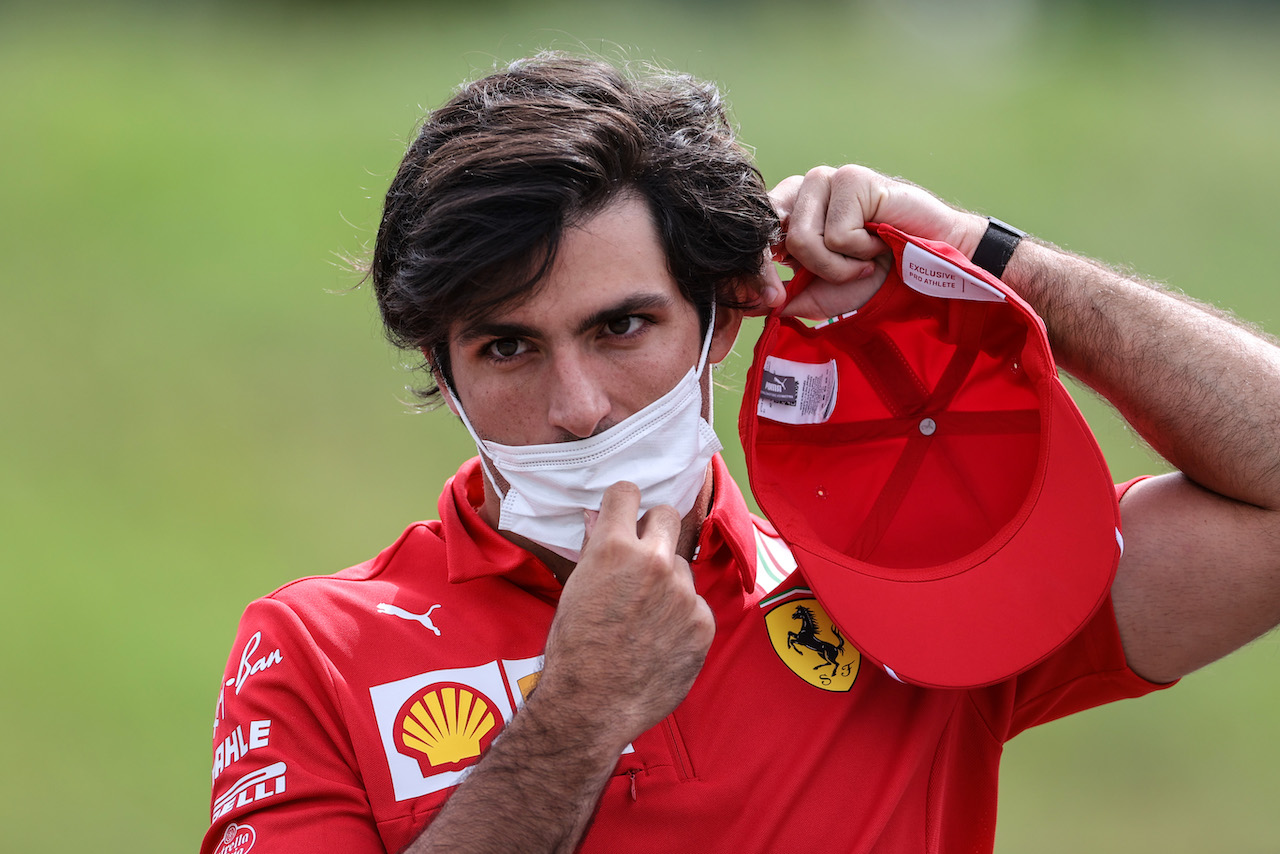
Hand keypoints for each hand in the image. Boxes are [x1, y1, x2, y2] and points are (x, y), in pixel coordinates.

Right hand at [532, 482, 714, 751]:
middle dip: (652, 529)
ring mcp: (683, 593)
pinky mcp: (703, 622)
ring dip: (667, 581)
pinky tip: (660, 641)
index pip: (627, 492)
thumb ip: (594, 551)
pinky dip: (681, 617)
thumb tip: (600, 520)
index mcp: (614, 548)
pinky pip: (695, 604)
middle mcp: (654, 562)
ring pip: (682, 566)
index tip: (623, 513)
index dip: (623, 503)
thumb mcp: (574, 591)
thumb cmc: (573, 650)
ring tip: (644, 617)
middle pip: (666, 515)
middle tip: (640, 556)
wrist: (591, 706)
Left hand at [769, 165, 987, 318]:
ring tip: (866, 256)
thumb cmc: (879, 274)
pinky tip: (879, 240)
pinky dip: (860, 251)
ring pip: (804, 239)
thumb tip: (761, 307)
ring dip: (838, 265)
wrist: (929, 262)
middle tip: (843, 276)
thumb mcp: (828, 294)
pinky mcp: (851, 178)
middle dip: (804, 270)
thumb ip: (794, 299)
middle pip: (774, 237)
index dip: (758, 269)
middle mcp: (803, 189)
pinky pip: (837, 235)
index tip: (766, 300)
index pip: (757, 235)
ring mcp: (825, 179)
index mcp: (791, 210)